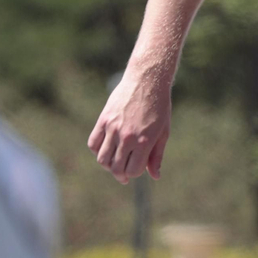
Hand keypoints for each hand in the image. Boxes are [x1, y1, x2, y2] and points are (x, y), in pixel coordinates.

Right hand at [88, 66, 172, 182]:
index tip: (138, 168)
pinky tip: (106, 149)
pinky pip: (93, 143)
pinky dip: (97, 151)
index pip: (132, 171)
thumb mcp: (164, 132)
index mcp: (144, 141)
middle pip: (116, 168)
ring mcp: (113, 128)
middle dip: (120, 174)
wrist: (147, 80)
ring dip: (108, 165)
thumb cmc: (159, 107)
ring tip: (115, 163)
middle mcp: (127, 137)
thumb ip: (157, 155)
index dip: (135, 173)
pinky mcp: (103, 120)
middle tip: (124, 174)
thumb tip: (155, 176)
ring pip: (102, 159)